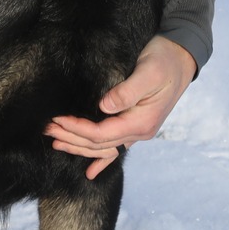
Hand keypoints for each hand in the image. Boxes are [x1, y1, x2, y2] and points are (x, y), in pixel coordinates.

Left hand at [44, 36, 196, 179]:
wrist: (181, 57)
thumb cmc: (165, 60)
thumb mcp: (148, 72)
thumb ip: (127, 91)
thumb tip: (105, 106)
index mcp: (142, 122)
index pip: (102, 134)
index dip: (77, 129)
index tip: (57, 119)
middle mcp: (140, 132)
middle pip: (98, 144)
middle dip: (71, 138)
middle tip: (47, 129)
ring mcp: (138, 130)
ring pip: (103, 147)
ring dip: (79, 146)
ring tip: (56, 143)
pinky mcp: (135, 123)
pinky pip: (115, 147)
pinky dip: (102, 160)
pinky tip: (90, 173)